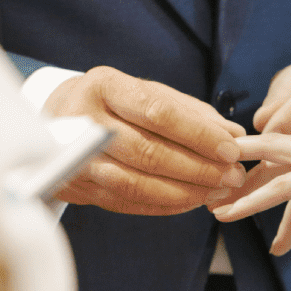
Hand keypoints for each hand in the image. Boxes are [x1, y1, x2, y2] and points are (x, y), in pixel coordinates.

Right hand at [44, 66, 246, 215]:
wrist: (56, 116)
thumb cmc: (116, 103)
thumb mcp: (149, 93)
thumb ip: (192, 113)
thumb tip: (234, 134)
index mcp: (104, 86)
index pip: (158, 113)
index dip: (199, 135)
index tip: (232, 149)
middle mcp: (83, 120)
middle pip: (148, 152)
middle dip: (198, 169)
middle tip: (232, 177)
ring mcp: (74, 158)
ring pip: (135, 184)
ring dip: (184, 193)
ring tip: (217, 193)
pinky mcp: (74, 187)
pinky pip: (125, 202)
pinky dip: (164, 205)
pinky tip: (192, 202)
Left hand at [212, 116, 290, 254]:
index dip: (282, 169)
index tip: (262, 182)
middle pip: (280, 158)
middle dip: (250, 174)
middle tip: (220, 187)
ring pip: (270, 170)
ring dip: (240, 187)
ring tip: (209, 200)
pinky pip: (280, 188)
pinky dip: (252, 201)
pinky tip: (229, 213)